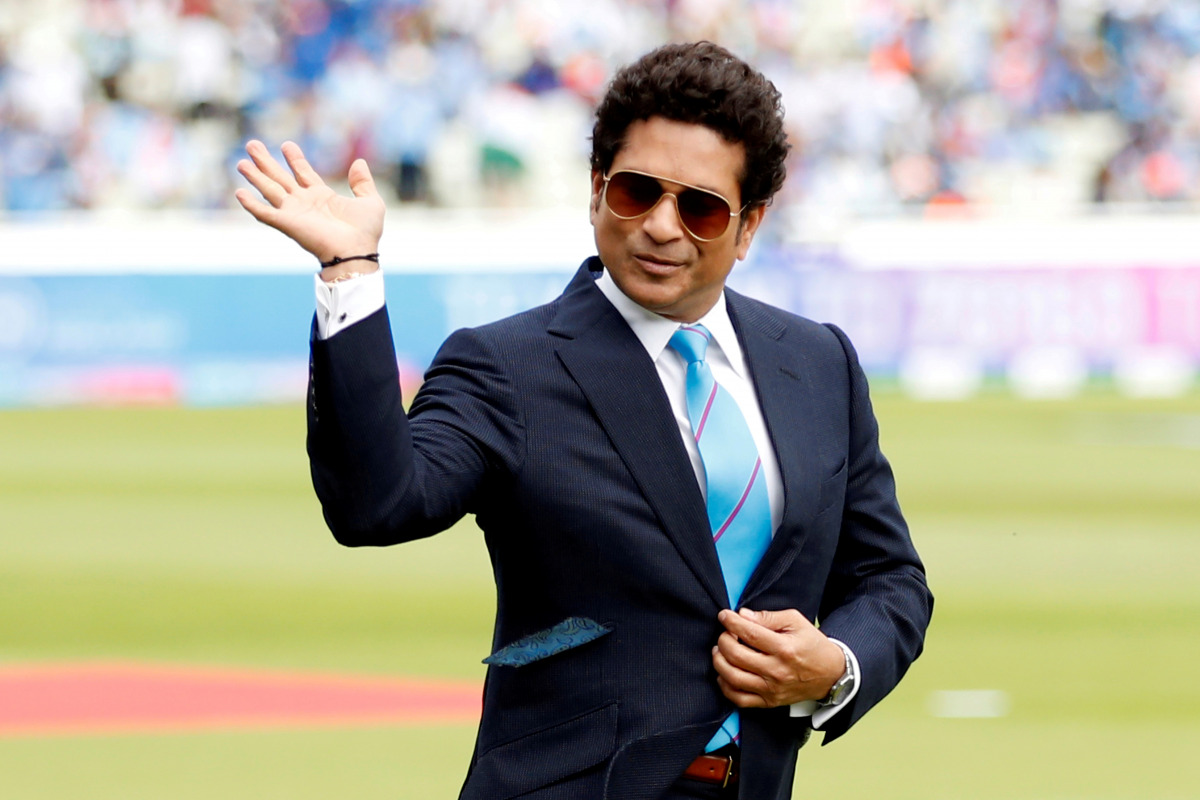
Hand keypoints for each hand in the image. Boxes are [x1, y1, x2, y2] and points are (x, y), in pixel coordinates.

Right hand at [235, 140, 384, 275]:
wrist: (357, 251)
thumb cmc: (365, 232)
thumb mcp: (370, 201)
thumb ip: (363, 182)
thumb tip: (359, 162)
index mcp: (322, 196)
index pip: (303, 173)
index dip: (294, 159)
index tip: (287, 145)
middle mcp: (305, 203)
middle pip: (280, 178)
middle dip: (266, 162)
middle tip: (252, 145)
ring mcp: (294, 213)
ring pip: (269, 190)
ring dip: (255, 176)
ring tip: (241, 162)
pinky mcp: (287, 224)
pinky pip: (265, 213)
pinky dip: (251, 204)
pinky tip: (239, 193)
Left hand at [711, 608, 844, 707]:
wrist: (831, 674)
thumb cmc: (812, 645)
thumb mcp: (796, 622)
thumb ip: (768, 617)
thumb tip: (743, 615)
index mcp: (784, 648)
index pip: (749, 633)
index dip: (731, 622)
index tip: (724, 616)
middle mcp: (776, 671)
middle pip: (736, 655)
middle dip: (723, 640)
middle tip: (724, 633)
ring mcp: (772, 689)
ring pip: (733, 678)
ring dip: (719, 662)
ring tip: (719, 651)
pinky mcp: (769, 702)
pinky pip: (739, 699)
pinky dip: (725, 686)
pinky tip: (724, 673)